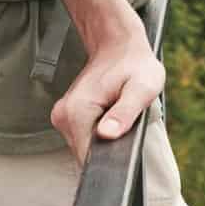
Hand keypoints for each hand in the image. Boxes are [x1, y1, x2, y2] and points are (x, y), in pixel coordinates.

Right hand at [49, 30, 162, 164]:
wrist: (120, 46)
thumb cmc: (135, 64)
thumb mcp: (142, 88)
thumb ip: (125, 113)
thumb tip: (107, 135)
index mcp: (77, 111)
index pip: (88, 159)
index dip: (110, 160)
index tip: (124, 141)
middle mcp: (63, 116)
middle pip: (86, 155)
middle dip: (108, 148)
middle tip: (125, 122)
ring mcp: (62, 117)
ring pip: (84, 148)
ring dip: (103, 141)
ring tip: (118, 115)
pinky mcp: (67, 117)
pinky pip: (83, 137)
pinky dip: (98, 133)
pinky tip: (110, 115)